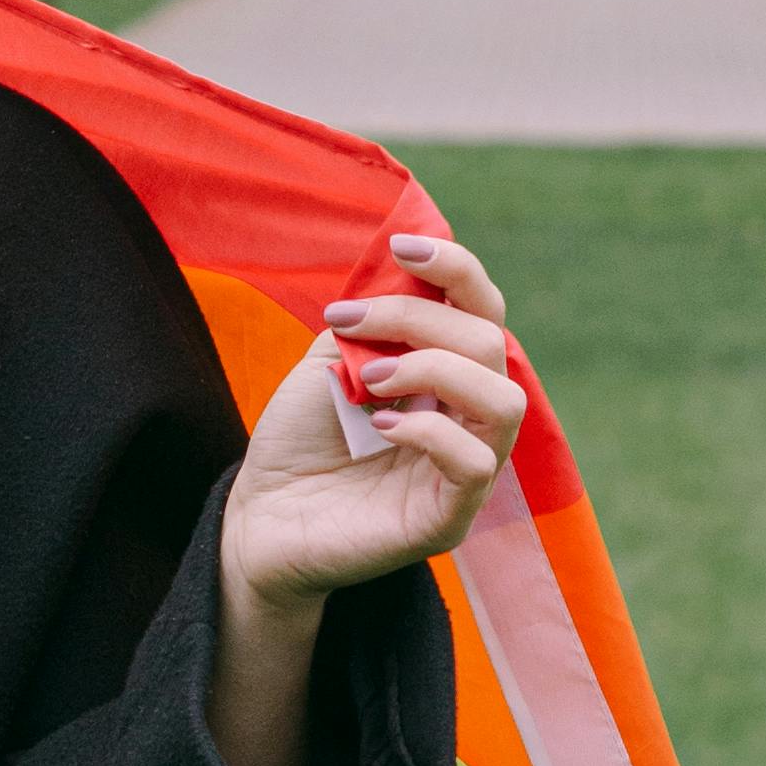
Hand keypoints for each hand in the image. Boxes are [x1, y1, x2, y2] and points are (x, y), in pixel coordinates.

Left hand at [227, 230, 523, 611]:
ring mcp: (467, 471)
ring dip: (434, 369)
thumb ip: (375, 322)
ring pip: (505, 401)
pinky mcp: (450, 519)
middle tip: (346, 323)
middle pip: (491, 343)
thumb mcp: (333, 359)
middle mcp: (468, 417)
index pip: (483, 310)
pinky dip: (429, 431)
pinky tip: (379, 424)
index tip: (402, 246)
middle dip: (418, 318)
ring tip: (370, 379)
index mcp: (446, 374)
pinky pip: (474, 464)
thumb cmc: (299, 435)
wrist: (261, 513)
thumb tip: (408, 275)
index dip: (456, 269)